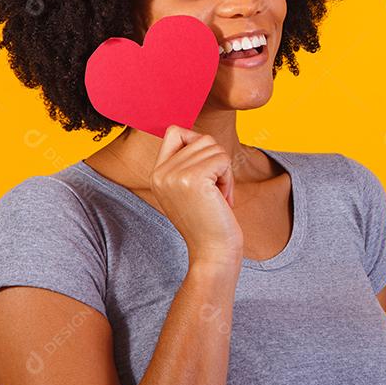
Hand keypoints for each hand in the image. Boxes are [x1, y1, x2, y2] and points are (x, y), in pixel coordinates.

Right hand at [149, 125, 243, 268]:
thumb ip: (186, 163)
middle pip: (201, 138)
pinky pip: (222, 159)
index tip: (206, 170)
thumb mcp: (187, 189)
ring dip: (224, 171)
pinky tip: (223, 199)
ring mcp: (175, 175)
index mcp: (156, 174)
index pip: (174, 131)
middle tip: (216, 191)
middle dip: (217, 163)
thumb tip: (201, 137)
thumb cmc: (208, 221)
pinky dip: (229, 178)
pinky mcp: (194, 179)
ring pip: (214, 148)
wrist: (212, 252)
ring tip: (218, 196)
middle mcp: (161, 173)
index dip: (197, 142)